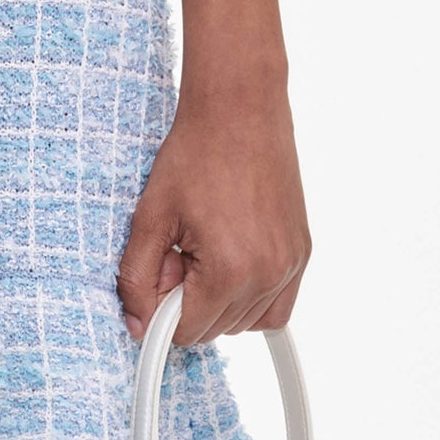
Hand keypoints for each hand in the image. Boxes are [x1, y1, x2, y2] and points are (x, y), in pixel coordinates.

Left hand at [116, 89, 309, 347]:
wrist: (239, 107)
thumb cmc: (194, 152)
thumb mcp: (151, 214)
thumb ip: (137, 276)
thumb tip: (138, 326)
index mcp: (231, 271)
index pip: (187, 332)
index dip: (161, 306)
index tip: (157, 269)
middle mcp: (270, 275)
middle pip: (217, 330)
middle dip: (189, 299)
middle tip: (179, 247)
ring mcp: (292, 264)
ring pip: (246, 321)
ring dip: (219, 298)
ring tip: (203, 244)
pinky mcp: (302, 252)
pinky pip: (276, 303)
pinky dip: (250, 295)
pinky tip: (229, 255)